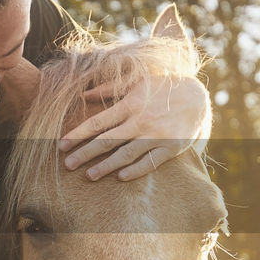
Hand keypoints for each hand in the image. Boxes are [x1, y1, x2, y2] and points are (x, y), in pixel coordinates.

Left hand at [59, 74, 210, 180]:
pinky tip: (120, 177)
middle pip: (107, 140)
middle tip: (67, 165)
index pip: (98, 122)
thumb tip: (85, 94)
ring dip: (106, 166)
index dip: (78, 134)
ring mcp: (156, 135)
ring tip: (89, 176)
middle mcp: (141, 121)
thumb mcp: (137, 82)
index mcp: (130, 104)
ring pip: (126, 154)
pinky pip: (150, 162)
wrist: (198, 96)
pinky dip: (135, 170)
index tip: (61, 145)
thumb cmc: (161, 89)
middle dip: (85, 153)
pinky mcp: (171, 148)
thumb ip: (110, 88)